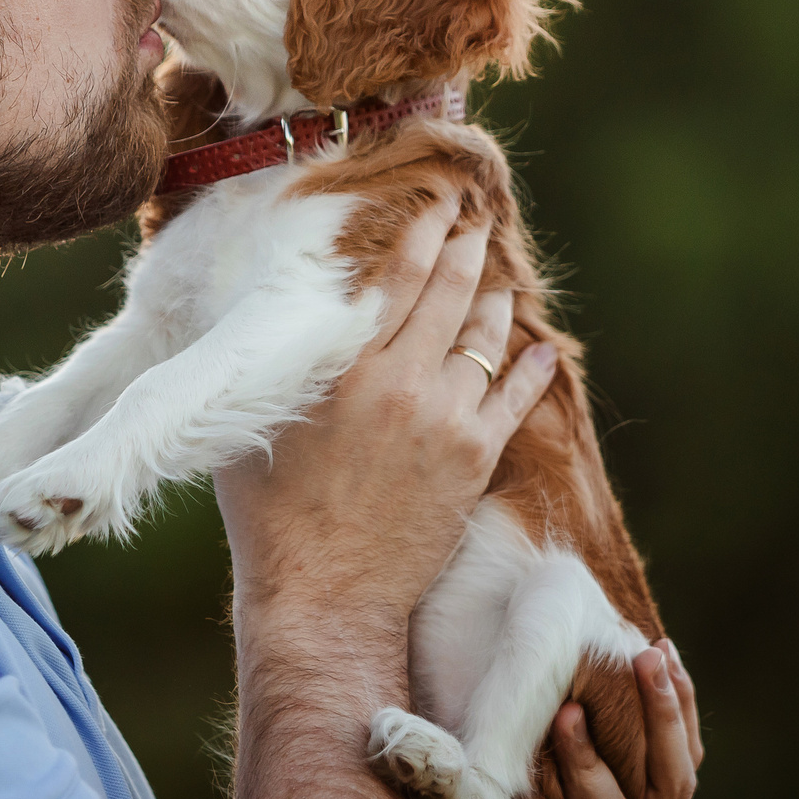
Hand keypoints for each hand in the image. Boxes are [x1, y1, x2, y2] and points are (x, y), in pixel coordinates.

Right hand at [216, 197, 560, 636]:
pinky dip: (533, 369)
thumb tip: (264, 317)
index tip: (436, 204)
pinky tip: (545, 348)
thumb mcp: (253, 420)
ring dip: (496, 301)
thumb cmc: (269, 513)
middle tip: (476, 221)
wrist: (322, 594)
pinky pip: (515, 399)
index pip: (396, 275)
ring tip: (500, 279)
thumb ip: (272, 363)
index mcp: (342, 363)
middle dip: (466, 249)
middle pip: (448, 292)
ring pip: (485, 339)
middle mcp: (399, 379)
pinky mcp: (474, 459)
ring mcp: (444, 418)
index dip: (421, 233)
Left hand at [483, 643, 703, 798]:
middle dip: (663, 717)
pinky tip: (523, 794)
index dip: (677, 708)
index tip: (663, 649)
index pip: (679, 764)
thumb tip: (563, 681)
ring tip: (566, 715)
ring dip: (590, 765)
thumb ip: (565, 762)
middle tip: (645, 658)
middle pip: (674, 785)